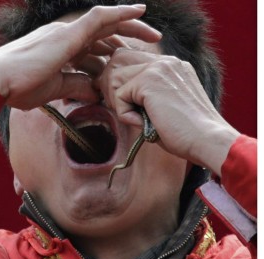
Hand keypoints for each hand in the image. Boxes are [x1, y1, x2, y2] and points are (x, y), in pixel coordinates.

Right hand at [0, 5, 160, 110]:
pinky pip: (101, 17)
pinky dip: (121, 13)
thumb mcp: (53, 89)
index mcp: (58, 49)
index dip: (110, 51)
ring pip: (106, 22)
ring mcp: (66, 32)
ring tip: (153, 33)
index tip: (125, 60)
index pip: (91, 46)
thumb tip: (96, 92)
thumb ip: (75, 87)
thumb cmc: (15, 86)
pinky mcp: (69, 32)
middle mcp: (63, 35)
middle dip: (127, 36)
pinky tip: (139, 13)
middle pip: (103, 31)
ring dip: (131, 25)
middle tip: (149, 43)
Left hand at [95, 49, 238, 174]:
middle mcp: (166, 61)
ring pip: (114, 79)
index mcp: (171, 66)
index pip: (131, 62)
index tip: (129, 107)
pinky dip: (125, 115)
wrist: (206, 139)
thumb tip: (111, 94)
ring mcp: (158, 67)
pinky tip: (144, 123)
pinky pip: (118, 96)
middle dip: (114, 91)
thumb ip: (143, 95)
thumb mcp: (162, 106)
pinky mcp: (149, 80)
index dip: (122, 86)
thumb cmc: (185, 132)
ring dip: (119, 103)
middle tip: (128, 114)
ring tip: (139, 119)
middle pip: (118, 64)